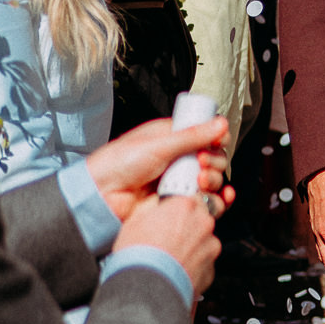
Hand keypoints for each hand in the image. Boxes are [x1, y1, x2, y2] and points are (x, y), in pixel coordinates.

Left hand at [84, 116, 230, 221]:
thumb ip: (192, 135)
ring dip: (214, 179)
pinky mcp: (180, 201)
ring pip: (213, 178)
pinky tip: (222, 197)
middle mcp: (179, 157)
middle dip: (214, 160)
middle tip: (201, 163)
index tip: (217, 141)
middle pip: (213, 156)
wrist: (103, 194)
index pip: (206, 134)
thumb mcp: (158, 144)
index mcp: (172, 136)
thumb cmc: (120, 163)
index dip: (216, 137)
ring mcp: (180, 180)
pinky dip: (218, 199)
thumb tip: (221, 123)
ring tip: (199, 181)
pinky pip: (207, 200)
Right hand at [116, 194, 220, 295]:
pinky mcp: (212, 268)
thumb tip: (157, 202)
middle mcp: (203, 223)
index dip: (181, 206)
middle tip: (169, 237)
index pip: (192, 196)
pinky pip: (204, 261)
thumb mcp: (135, 220)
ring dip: (192, 246)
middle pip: (200, 218)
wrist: (147, 289)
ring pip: (203, 240)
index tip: (174, 213)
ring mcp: (210, 246)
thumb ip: (153, 206)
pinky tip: (177, 269)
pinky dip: (194, 264)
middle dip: (188, 225)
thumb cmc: (137, 255)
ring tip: (171, 256)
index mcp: (185, 206)